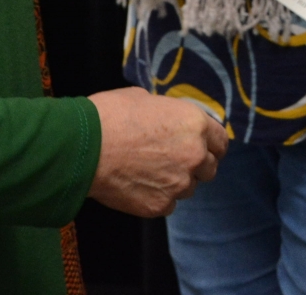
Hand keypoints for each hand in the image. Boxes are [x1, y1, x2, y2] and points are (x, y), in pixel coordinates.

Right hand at [87, 87, 227, 216]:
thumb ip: (167, 114)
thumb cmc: (111, 114)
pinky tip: (138, 184)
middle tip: (173, 160)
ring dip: (176, 181)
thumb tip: (167, 121)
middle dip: (196, 165)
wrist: (83, 147)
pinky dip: (158, 196)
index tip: (203, 147)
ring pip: (188, 188)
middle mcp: (194, 156)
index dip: (212, 144)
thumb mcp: (145, 99)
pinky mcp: (159, 206)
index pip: (221, 141)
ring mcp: (178, 184)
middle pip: (210, 168)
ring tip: (149, 172)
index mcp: (195, 124)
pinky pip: (168, 204)